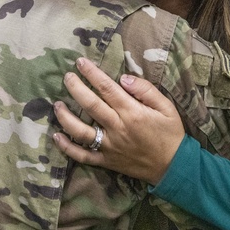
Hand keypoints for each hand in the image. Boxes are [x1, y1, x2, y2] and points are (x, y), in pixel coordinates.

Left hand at [52, 57, 184, 184]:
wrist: (173, 166)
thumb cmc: (170, 133)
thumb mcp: (167, 107)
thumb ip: (146, 90)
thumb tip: (124, 78)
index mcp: (132, 113)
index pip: (107, 88)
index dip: (92, 74)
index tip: (80, 62)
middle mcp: (117, 128)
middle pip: (90, 105)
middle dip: (75, 88)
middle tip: (67, 77)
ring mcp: (109, 146)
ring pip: (81, 131)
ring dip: (66, 117)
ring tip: (57, 104)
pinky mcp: (106, 161)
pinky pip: (83, 155)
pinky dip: (67, 148)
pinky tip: (56, 136)